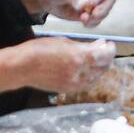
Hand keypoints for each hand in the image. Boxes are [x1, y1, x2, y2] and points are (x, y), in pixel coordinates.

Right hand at [0, 37, 114, 97]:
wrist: (22, 67)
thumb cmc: (39, 50)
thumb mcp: (65, 42)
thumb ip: (84, 46)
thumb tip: (99, 46)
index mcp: (80, 57)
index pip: (106, 55)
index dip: (110, 49)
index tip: (109, 44)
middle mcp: (80, 73)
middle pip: (103, 67)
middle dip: (106, 57)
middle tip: (103, 49)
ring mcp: (74, 83)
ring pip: (96, 77)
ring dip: (99, 68)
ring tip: (95, 59)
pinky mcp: (67, 90)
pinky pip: (85, 84)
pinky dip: (90, 76)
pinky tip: (86, 70)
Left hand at [20, 0, 115, 26]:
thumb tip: (86, 6)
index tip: (91, 3)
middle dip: (103, 8)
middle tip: (93, 15)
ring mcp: (94, 1)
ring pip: (105, 10)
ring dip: (97, 17)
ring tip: (84, 19)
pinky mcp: (88, 12)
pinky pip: (96, 19)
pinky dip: (92, 23)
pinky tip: (83, 22)